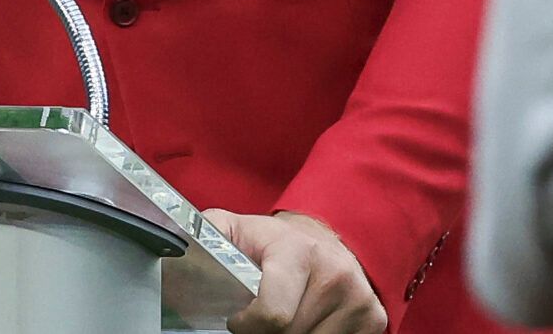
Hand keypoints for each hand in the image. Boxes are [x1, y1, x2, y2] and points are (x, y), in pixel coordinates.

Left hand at [204, 209, 386, 333]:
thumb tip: (178, 246)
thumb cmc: (275, 242)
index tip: (238, 319)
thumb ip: (210, 235)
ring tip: (285, 315)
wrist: (327, 239)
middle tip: (261, 317)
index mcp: (297, 252)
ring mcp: (358, 299)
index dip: (247, 325)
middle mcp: (334, 274)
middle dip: (267, 332)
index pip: (273, 314)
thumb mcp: (238, 229)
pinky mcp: (374, 320)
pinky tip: (308, 322)